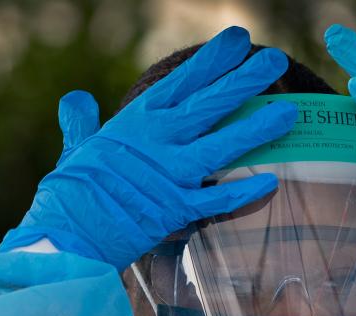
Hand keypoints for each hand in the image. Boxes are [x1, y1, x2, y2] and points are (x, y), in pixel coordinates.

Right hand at [0, 26, 297, 270]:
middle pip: (209, 105)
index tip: (238, 39)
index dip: (212, 60)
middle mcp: (157, 141)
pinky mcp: (176, 210)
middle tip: (274, 60)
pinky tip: (272, 182)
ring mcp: (170, 175)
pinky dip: (244, 193)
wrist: (66, 234)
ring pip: (222, 146)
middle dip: (243, 81)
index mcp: (136, 122)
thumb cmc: (70, 194)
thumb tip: (76, 100)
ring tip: (289, 113)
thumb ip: (81, 122)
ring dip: (256, 129)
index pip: (181, 82)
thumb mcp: (75, 148)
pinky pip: (218, 199)